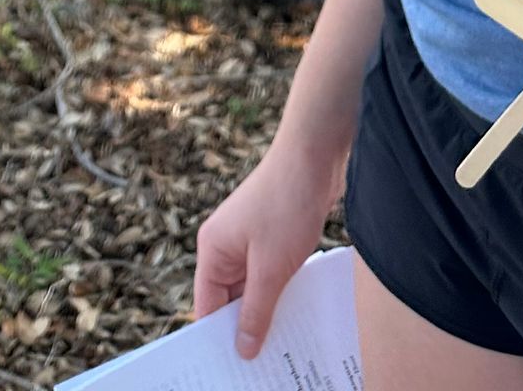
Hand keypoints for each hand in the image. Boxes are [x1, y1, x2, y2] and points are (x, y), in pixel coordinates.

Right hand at [193, 133, 344, 360]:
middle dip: (245, 330)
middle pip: (229, 301)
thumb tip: (242, 350)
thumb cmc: (286, 203)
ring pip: (253, 290)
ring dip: (267, 313)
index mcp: (213, 249)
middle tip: (264, 367)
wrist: (315, 154)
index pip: (208, 307)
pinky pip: (271, 276)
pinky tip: (298, 315)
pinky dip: (281, 294)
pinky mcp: (272, 236)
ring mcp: (249, 239)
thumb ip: (255, 311)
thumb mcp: (270, 268)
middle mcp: (226, 245)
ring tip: (284, 349)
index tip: (233, 371)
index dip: (219, 340)